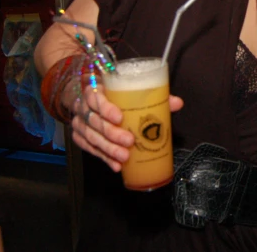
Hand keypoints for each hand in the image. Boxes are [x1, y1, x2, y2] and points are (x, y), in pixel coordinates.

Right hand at [69, 84, 183, 171]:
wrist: (89, 98)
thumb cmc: (112, 94)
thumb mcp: (128, 90)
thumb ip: (152, 95)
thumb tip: (177, 103)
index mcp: (95, 90)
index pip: (96, 98)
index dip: (106, 108)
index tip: (120, 117)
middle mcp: (84, 107)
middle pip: (95, 122)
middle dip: (112, 133)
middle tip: (129, 141)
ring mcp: (80, 123)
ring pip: (91, 137)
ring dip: (109, 149)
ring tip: (124, 157)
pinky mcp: (79, 137)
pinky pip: (90, 149)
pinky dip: (104, 158)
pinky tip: (116, 165)